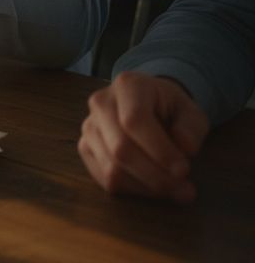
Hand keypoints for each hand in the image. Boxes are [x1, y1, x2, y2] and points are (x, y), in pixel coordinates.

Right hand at [78, 72, 208, 201]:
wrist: (148, 104)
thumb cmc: (170, 108)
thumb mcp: (191, 111)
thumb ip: (191, 128)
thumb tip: (185, 149)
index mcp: (128, 86)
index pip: (134, 120)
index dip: (159, 150)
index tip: (184, 170)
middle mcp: (100, 103)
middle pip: (120, 148)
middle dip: (155, 176)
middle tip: (185, 190)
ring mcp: (89, 126)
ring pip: (111, 169)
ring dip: (146, 187)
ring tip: (175, 191)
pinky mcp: (85, 148)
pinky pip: (105, 178)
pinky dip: (133, 190)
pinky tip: (153, 188)